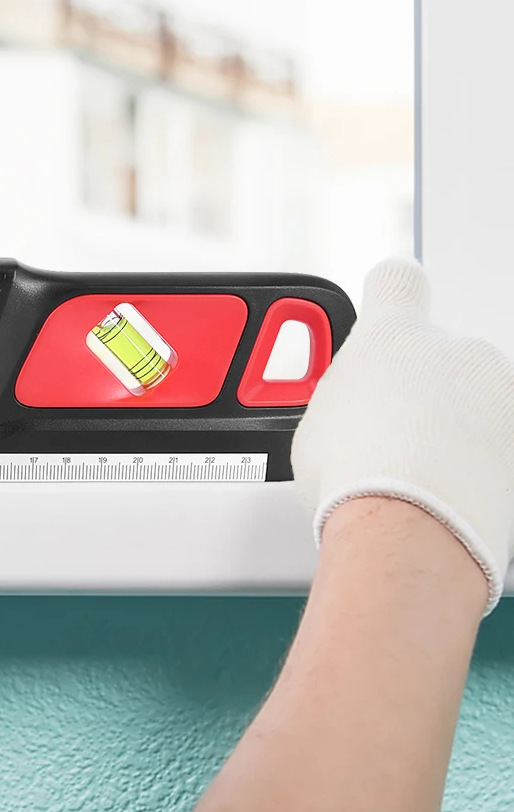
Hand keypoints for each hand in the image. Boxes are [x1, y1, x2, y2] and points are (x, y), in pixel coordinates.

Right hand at [292, 258, 513, 611]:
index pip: (397, 284)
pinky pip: (503, 445)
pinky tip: (457, 496)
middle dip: (430, 394)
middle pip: (445, 360)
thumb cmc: (360, 476)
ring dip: (464, 432)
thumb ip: (346, 399)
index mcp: (392, 337)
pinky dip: (488, 465)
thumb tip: (355, 414)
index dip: (393, 293)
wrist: (410, 528)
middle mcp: (456, 350)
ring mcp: (503, 391)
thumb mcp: (316, 426)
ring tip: (428, 482)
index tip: (394, 299)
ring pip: (482, 404)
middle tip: (399, 442)